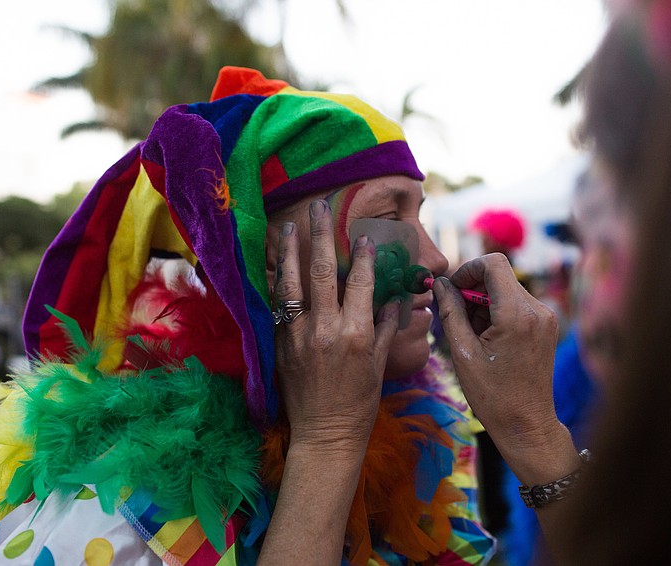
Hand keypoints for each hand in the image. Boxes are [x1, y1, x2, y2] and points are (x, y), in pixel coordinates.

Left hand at [273, 200, 399, 456]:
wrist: (325, 434)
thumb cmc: (359, 402)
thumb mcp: (381, 364)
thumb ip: (387, 327)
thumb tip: (395, 298)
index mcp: (357, 334)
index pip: (363, 284)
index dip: (365, 257)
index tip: (364, 237)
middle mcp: (327, 330)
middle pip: (324, 273)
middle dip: (322, 236)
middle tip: (319, 208)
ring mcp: (300, 336)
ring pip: (293, 284)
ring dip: (290, 251)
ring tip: (289, 226)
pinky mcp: (282, 345)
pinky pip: (278, 306)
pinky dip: (276, 282)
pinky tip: (274, 263)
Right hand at [432, 254, 570, 473]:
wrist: (527, 424)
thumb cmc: (493, 395)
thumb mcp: (463, 352)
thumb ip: (450, 312)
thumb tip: (439, 284)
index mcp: (517, 314)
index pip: (493, 263)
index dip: (468, 269)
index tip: (452, 290)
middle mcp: (537, 309)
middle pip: (499, 277)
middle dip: (473, 290)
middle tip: (457, 319)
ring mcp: (545, 317)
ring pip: (506, 290)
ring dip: (483, 304)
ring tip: (472, 336)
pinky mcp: (546, 326)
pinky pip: (516, 304)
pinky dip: (497, 313)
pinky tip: (487, 340)